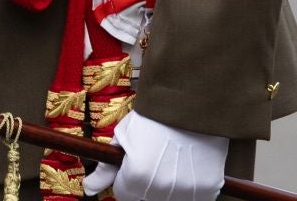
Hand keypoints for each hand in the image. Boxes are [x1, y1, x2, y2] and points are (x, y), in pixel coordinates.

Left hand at [82, 112, 227, 200]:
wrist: (191, 105)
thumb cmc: (154, 118)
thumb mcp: (122, 137)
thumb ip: (105, 169)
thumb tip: (88, 189)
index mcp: (136, 177)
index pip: (123, 194)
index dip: (126, 178)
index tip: (133, 163)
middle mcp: (161, 190)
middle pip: (145, 199)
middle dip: (144, 185)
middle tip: (153, 160)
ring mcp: (186, 192)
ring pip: (167, 200)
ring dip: (166, 188)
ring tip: (170, 162)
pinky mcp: (207, 189)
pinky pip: (193, 197)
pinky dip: (188, 187)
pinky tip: (186, 167)